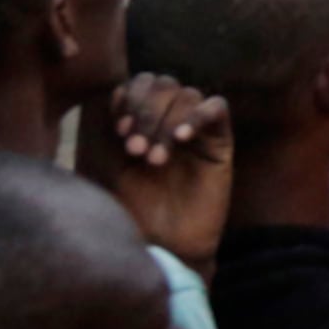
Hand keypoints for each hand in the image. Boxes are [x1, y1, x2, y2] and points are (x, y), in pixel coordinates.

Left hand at [81, 72, 233, 274]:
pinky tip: (182, 139)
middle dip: (146, 112)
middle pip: (162, 83)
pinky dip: (197, 116)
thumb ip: (107, 128)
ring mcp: (196, 129)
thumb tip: (111, 91)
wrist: (163, 245)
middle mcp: (169, 120)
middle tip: (134, 149)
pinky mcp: (220, 142)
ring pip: (187, 94)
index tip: (119, 132)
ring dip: (166, 122)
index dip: (129, 99)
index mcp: (142, 120)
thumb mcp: (109, 166)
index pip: (139, 83)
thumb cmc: (133, 209)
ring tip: (155, 159)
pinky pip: (216, 108)